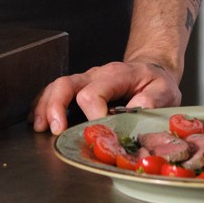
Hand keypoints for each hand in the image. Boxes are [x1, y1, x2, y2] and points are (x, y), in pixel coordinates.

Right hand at [32, 59, 181, 134]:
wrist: (151, 71)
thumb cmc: (156, 83)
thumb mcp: (166, 90)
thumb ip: (153, 99)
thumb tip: (137, 109)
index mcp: (116, 75)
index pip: (94, 92)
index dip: (92, 114)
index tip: (98, 131)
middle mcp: (95, 75)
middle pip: (67, 84)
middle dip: (57, 107)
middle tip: (56, 129)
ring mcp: (84, 81)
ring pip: (57, 87)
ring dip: (46, 107)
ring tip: (41, 128)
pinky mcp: (78, 89)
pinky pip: (55, 92)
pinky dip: (43, 105)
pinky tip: (37, 121)